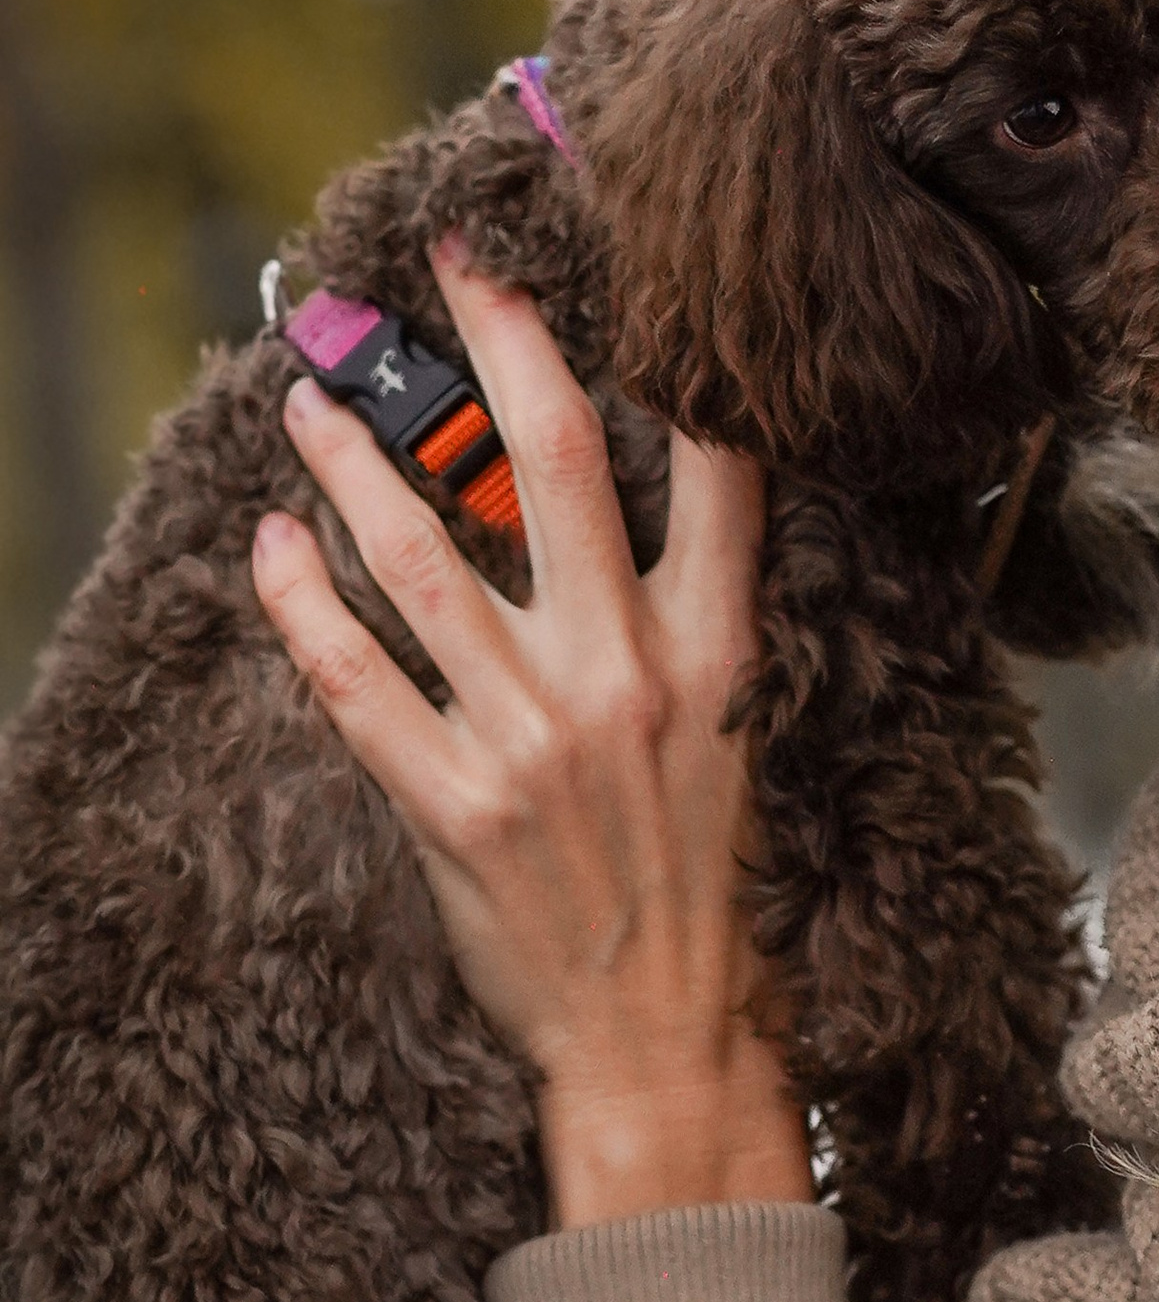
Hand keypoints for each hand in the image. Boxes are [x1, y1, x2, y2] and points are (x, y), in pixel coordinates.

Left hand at [252, 242, 814, 1229]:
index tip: (633, 267)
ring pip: (425, 554)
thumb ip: (697, 616)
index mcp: (718, 648)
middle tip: (447, 265)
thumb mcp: (741, 731)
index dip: (676, 351)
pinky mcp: (452, 806)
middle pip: (555, 460)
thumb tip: (645, 495)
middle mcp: (629, 675)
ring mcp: (534, 739)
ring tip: (311, 406)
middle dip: (496, 343)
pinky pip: (355, 677)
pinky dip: (302, 602)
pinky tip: (273, 546)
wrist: (671, 1037)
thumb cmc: (708, 882)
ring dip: (358, 461)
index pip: (718, 465)